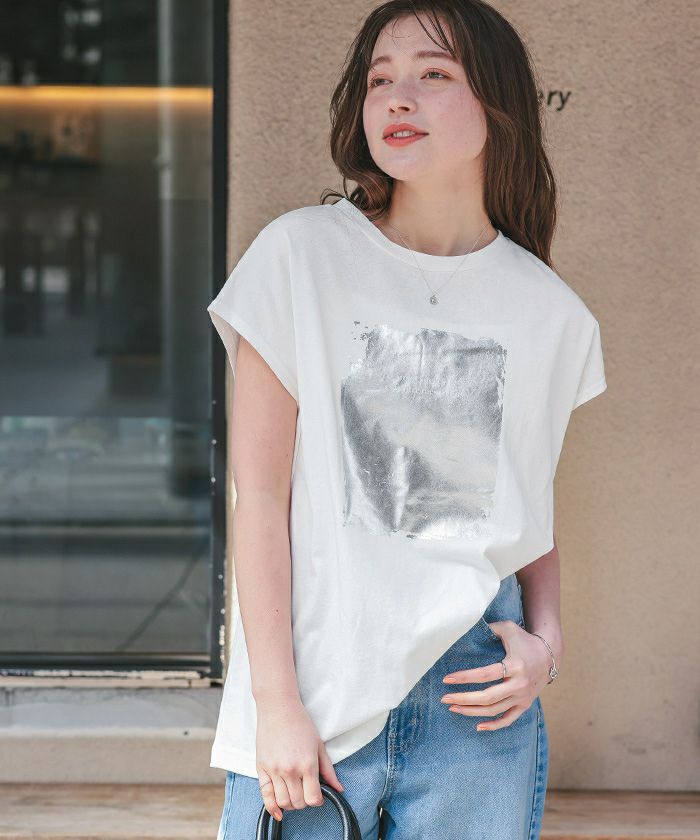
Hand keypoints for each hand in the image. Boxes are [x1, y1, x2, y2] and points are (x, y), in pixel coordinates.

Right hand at [255, 693, 344, 822]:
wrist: (278, 708)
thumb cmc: (300, 723)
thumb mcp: (319, 745)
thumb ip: (328, 770)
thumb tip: (339, 789)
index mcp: (307, 764)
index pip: (313, 798)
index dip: (318, 800)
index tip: (318, 795)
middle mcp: (290, 770)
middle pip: (299, 803)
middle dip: (305, 801)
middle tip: (306, 791)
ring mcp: (274, 770)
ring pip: (283, 802)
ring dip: (291, 804)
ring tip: (295, 794)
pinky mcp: (262, 769)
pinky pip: (265, 796)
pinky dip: (272, 808)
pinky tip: (278, 811)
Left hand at [440, 620, 553, 730]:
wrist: (549, 656)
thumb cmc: (525, 640)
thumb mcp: (509, 628)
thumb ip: (490, 627)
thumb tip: (467, 624)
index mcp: (515, 665)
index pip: (485, 674)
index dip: (465, 677)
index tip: (447, 679)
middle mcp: (520, 684)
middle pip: (488, 697)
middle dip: (464, 699)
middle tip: (445, 698)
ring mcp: (523, 697)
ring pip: (495, 710)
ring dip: (472, 712)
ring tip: (453, 708)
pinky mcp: (525, 705)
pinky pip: (509, 720)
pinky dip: (494, 725)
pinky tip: (477, 727)